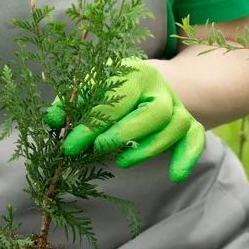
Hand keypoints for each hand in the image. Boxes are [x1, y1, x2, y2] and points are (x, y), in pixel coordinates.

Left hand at [43, 57, 205, 181]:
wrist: (143, 83)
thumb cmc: (110, 88)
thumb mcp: (87, 88)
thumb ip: (69, 104)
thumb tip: (52, 121)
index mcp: (134, 73)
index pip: (115, 100)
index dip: (91, 125)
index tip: (70, 146)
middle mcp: (161, 89)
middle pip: (156, 111)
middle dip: (126, 133)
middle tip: (98, 149)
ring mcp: (178, 107)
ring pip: (176, 127)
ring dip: (149, 148)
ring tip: (121, 161)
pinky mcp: (188, 124)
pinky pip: (196, 139)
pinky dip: (188, 156)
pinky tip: (175, 175)